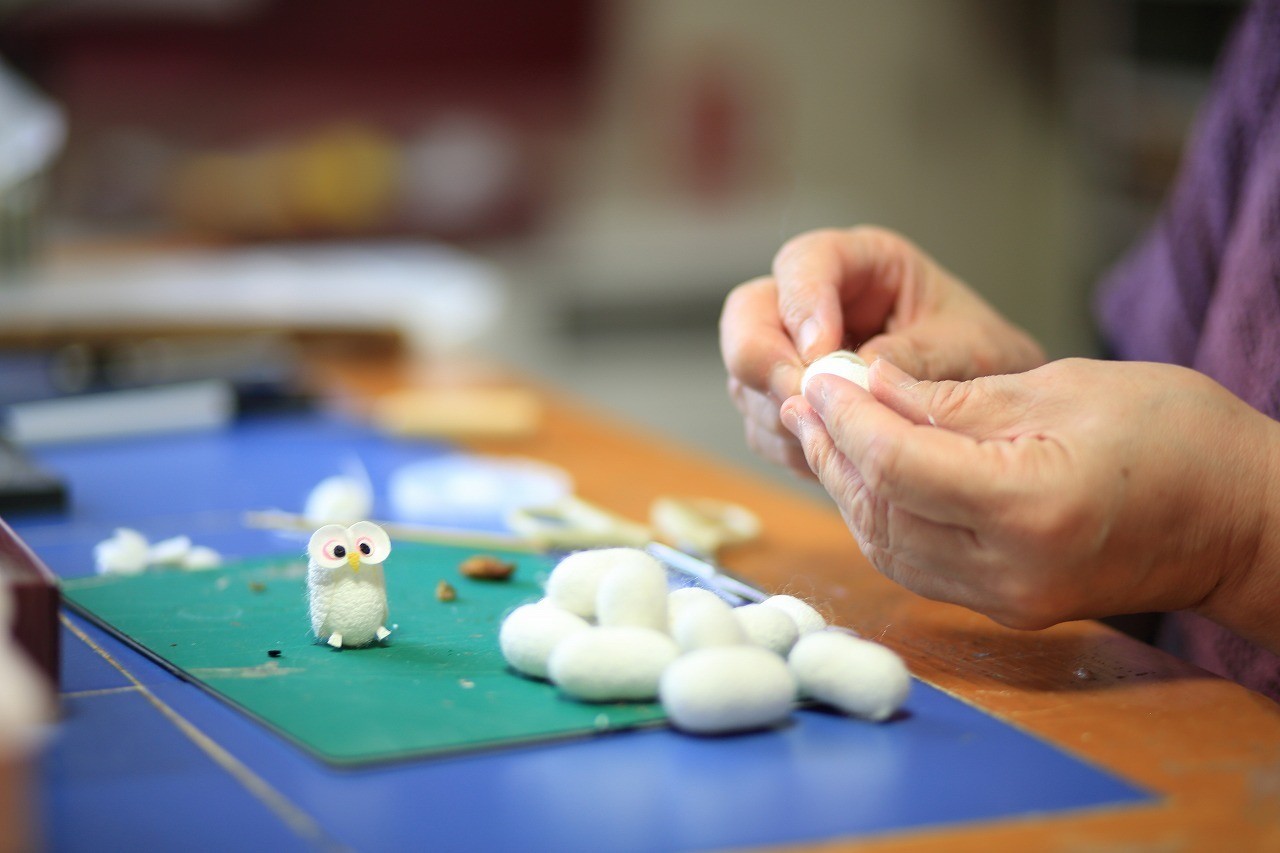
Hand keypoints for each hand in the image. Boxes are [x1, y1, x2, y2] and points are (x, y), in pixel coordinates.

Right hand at [720, 226, 1044, 475]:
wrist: (996, 410)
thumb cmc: (985, 359)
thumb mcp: (971, 348)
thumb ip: (916, 354)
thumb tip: (853, 374)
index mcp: (860, 264)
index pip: (803, 263)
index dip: (801, 304)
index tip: (820, 355)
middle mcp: (813, 302)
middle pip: (748, 316)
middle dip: (768, 365)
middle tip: (807, 404)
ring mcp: (790, 354)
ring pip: (747, 377)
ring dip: (783, 413)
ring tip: (841, 438)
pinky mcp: (786, 402)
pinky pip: (763, 424)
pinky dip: (793, 444)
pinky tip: (840, 455)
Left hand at [781, 357, 1279, 650]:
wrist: (1242, 521)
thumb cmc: (1174, 436)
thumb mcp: (1060, 388)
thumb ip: (953, 398)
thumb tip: (868, 386)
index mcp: (1029, 506)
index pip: (897, 464)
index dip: (846, 416)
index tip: (818, 375)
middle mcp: (1009, 570)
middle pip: (879, 511)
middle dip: (833, 450)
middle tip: (803, 398)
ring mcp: (1005, 600)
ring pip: (887, 545)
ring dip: (846, 486)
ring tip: (821, 429)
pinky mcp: (1005, 607)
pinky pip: (916, 563)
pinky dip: (881, 516)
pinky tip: (866, 472)